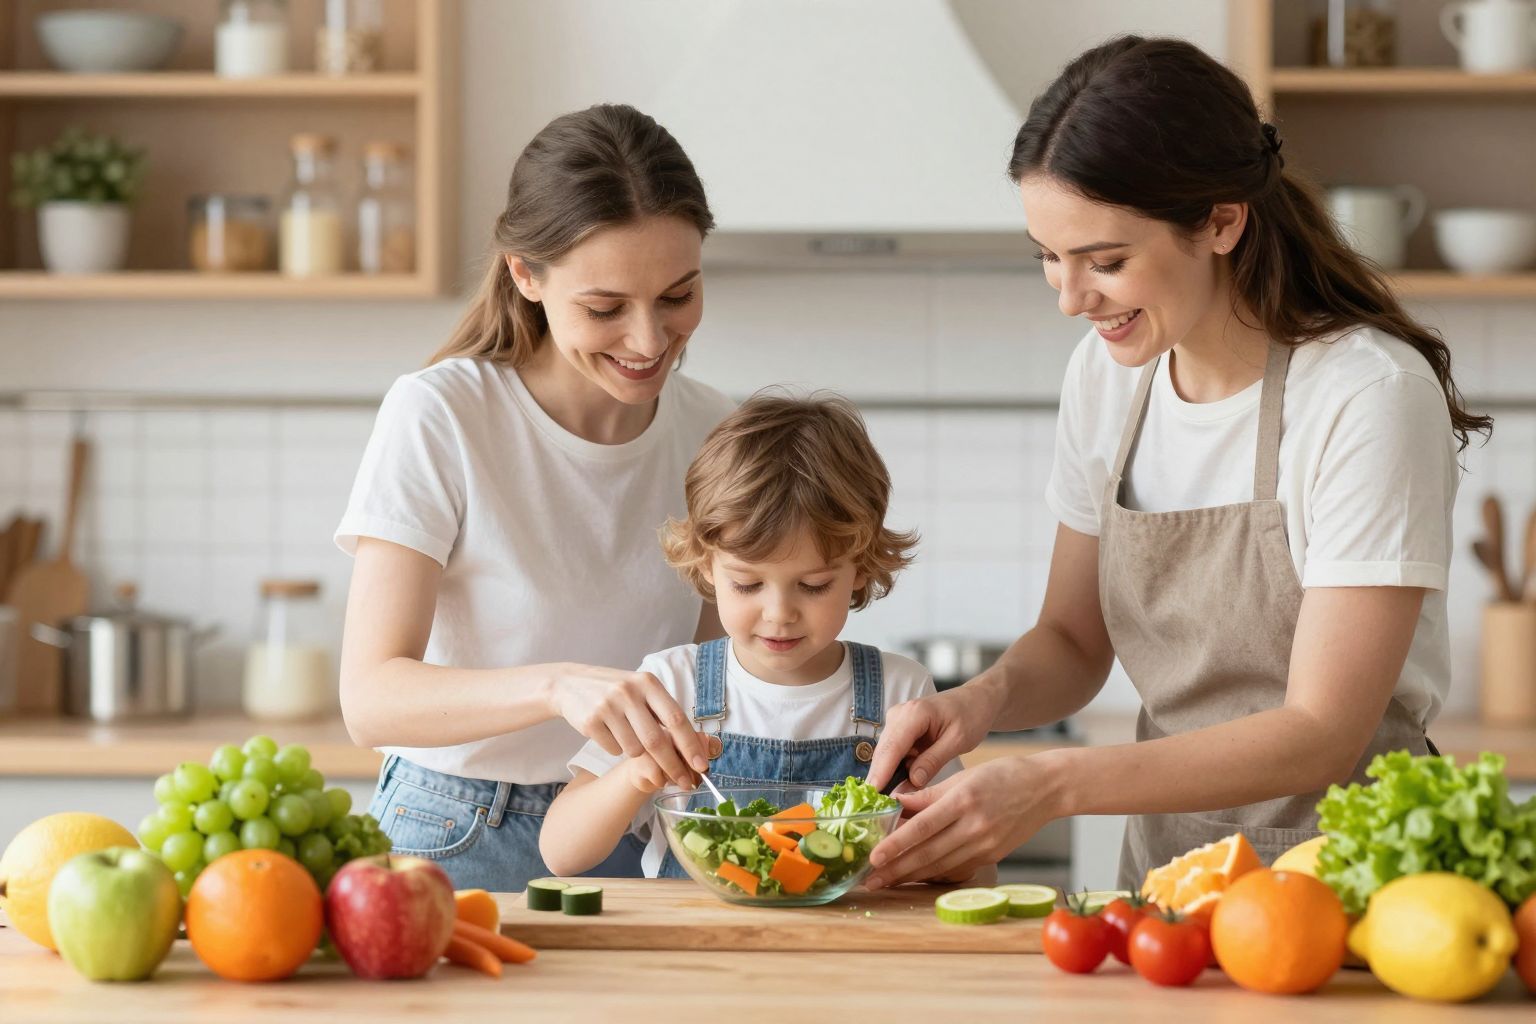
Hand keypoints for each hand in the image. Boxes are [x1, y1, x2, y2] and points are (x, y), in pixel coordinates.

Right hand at [548, 664, 708, 787]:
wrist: (570, 684)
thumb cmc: (616, 691)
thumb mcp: (641, 690)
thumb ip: (662, 712)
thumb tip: (693, 747)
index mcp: (648, 683)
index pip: (676, 718)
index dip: (690, 745)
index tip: (702, 765)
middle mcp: (629, 692)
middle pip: (656, 740)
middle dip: (673, 765)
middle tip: (684, 781)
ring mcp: (608, 706)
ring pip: (633, 749)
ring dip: (636, 753)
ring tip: (628, 736)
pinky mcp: (590, 721)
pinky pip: (612, 750)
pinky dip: (615, 748)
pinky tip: (609, 732)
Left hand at [863, 756, 1058, 889]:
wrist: (1046, 789)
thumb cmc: (1003, 775)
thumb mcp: (964, 777)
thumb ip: (929, 794)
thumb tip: (895, 804)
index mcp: (964, 800)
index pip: (922, 827)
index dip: (896, 844)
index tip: (874, 856)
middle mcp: (974, 826)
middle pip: (928, 853)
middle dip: (896, 870)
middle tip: (869, 880)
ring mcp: (985, 844)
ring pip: (940, 866)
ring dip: (910, 877)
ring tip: (885, 882)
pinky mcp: (992, 856)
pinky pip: (956, 868)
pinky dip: (933, 874)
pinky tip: (914, 877)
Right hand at [866, 680, 1002, 791]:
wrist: (975, 700)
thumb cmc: (971, 716)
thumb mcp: (958, 740)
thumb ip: (934, 760)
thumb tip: (912, 782)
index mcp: (915, 713)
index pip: (893, 747)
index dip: (881, 772)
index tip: (873, 795)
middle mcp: (899, 714)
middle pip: (883, 752)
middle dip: (879, 779)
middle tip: (876, 808)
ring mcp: (896, 720)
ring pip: (885, 754)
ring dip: (887, 776)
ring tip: (887, 802)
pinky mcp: (898, 729)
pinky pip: (892, 753)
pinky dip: (895, 769)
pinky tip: (899, 787)